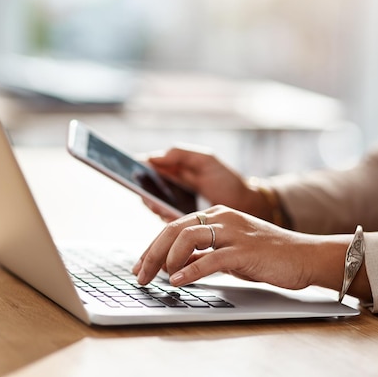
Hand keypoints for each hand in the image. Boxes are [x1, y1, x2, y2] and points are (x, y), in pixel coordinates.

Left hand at [132, 205, 315, 289]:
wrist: (304, 255)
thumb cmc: (267, 255)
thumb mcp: (228, 252)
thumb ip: (203, 254)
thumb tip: (175, 265)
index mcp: (216, 214)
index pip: (174, 226)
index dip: (152, 247)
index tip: (139, 266)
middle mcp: (221, 217)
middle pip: (174, 230)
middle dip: (151, 254)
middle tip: (139, 276)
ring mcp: (233, 232)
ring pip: (187, 237)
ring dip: (166, 259)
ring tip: (159, 277)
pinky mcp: (244, 250)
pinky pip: (210, 258)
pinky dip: (190, 270)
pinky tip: (178, 281)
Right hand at [143, 147, 268, 220]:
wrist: (246, 205)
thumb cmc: (227, 181)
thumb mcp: (205, 161)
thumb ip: (180, 154)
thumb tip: (152, 157)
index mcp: (174, 170)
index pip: (148, 168)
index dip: (137, 169)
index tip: (131, 169)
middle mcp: (171, 188)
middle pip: (147, 188)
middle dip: (144, 189)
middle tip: (146, 188)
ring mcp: (175, 206)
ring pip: (154, 205)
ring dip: (153, 203)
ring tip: (156, 199)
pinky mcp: (182, 222)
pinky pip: (166, 219)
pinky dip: (164, 215)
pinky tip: (167, 211)